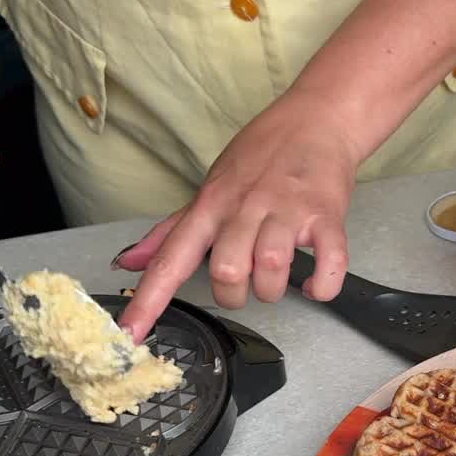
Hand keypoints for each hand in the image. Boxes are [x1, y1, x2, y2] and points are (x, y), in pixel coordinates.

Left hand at [113, 92, 357, 340]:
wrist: (316, 120)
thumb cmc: (262, 156)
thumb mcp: (210, 189)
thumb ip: (171, 232)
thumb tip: (127, 261)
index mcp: (211, 206)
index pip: (170, 258)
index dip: (148, 299)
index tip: (131, 335)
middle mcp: (245, 208)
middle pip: (226, 271)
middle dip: (234, 294)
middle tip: (244, 283)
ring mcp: (288, 212)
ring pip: (271, 270)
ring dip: (272, 289)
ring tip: (276, 278)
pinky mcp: (327, 216)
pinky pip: (328, 262)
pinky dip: (322, 285)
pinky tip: (315, 285)